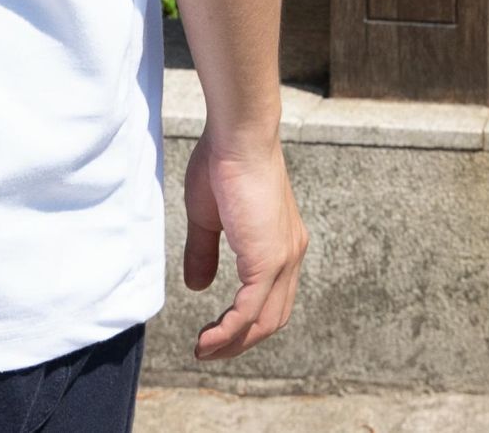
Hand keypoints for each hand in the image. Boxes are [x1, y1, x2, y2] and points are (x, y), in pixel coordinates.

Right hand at [180, 127, 308, 359]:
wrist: (238, 136)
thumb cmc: (222, 163)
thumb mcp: (209, 218)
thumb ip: (206, 253)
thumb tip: (198, 286)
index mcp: (281, 242)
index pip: (271, 298)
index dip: (245, 321)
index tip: (215, 333)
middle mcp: (290, 253)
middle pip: (272, 317)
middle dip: (240, 342)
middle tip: (209, 352)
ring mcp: (283, 258)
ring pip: (263, 320)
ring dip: (233, 343)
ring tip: (204, 351)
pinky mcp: (268, 259)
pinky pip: (249, 310)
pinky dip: (228, 331)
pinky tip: (207, 340)